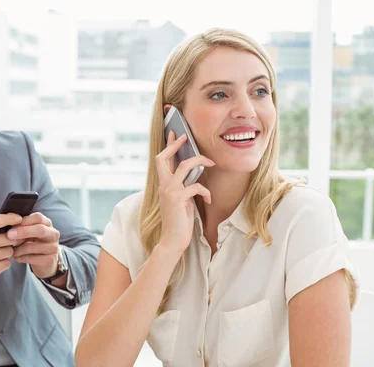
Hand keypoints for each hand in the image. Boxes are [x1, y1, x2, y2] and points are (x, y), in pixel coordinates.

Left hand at [6, 212, 60, 279]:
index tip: (13, 224)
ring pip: (32, 246)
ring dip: (18, 248)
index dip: (25, 220)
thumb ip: (22, 226)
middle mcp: (53, 234)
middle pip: (40, 229)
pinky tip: (17, 257)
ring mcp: (53, 248)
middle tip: (9, 235)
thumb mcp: (30, 232)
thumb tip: (9, 223)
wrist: (45, 261)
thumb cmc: (34, 243)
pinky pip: (31, 258)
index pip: (38, 217)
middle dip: (23, 232)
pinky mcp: (49, 260)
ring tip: (11, 250)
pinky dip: (21, 258)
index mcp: (47, 224)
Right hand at [155, 131, 213, 253]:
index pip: (162, 160)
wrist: (172, 240)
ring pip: (183, 166)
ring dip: (199, 161)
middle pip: (164, 158)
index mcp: (163, 185)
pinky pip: (195, 186)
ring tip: (211, 162)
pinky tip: (209, 200)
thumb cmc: (178, 221)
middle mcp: (163, 185)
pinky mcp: (177, 199)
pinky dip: (206, 191)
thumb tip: (194, 175)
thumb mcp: (180, 200)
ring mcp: (169, 191)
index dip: (168, 146)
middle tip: (186, 137)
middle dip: (175, 145)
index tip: (175, 134)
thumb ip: (182, 186)